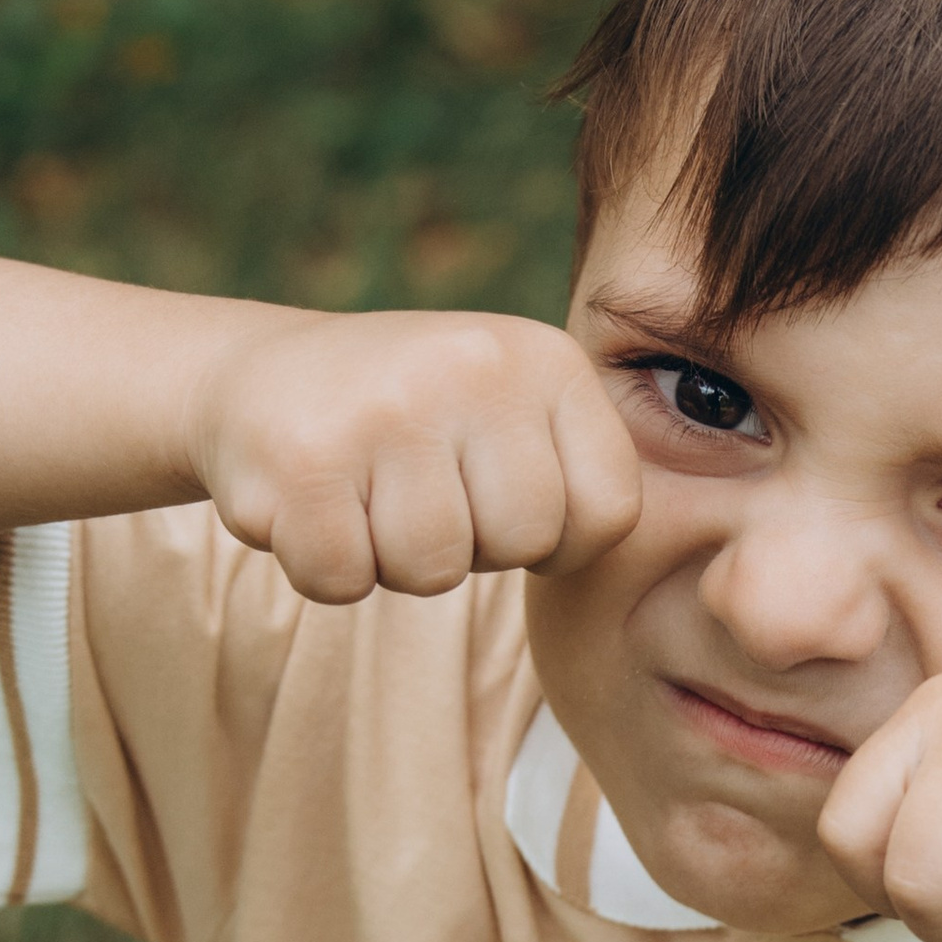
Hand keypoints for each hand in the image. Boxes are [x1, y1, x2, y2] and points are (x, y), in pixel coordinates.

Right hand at [193, 308, 642, 603]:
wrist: (260, 380)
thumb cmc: (415, 426)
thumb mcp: (513, 414)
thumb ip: (583, 473)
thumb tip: (681, 582)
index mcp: (545, 360)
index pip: (608, 515)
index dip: (555, 536)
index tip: (498, 494)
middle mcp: (474, 366)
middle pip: (521, 546)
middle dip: (470, 547)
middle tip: (419, 485)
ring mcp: (386, 408)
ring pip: (431, 573)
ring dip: (390, 557)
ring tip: (365, 488)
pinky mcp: (303, 459)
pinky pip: (344, 581)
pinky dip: (322, 565)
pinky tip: (311, 500)